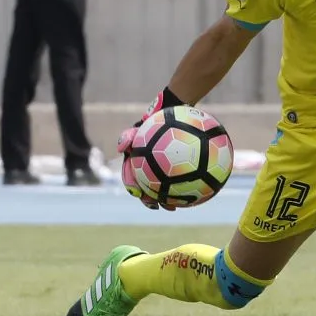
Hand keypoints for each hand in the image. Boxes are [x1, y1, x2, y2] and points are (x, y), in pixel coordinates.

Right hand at [118, 87, 184, 210]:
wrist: (177, 109)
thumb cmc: (159, 117)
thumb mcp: (143, 124)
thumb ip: (129, 135)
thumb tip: (119, 148)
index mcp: (137, 159)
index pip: (131, 177)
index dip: (133, 187)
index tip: (138, 194)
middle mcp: (148, 165)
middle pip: (146, 187)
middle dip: (149, 199)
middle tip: (158, 205)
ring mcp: (162, 166)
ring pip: (163, 186)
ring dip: (167, 198)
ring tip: (176, 205)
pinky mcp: (177, 165)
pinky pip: (181, 177)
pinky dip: (186, 185)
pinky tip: (196, 190)